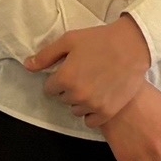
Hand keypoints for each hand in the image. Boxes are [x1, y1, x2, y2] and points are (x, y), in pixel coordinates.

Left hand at [27, 15, 151, 125]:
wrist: (132, 46)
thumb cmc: (99, 40)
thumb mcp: (69, 40)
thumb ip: (46, 55)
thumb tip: (27, 66)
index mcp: (65, 78)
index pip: (49, 88)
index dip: (58, 78)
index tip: (70, 69)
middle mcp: (77, 95)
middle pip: (63, 99)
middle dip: (69, 88)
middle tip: (84, 73)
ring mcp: (93, 106)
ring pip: (76, 110)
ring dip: (80, 100)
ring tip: (93, 84)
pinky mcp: (108, 112)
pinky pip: (90, 121)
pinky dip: (91, 112)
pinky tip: (98, 97)